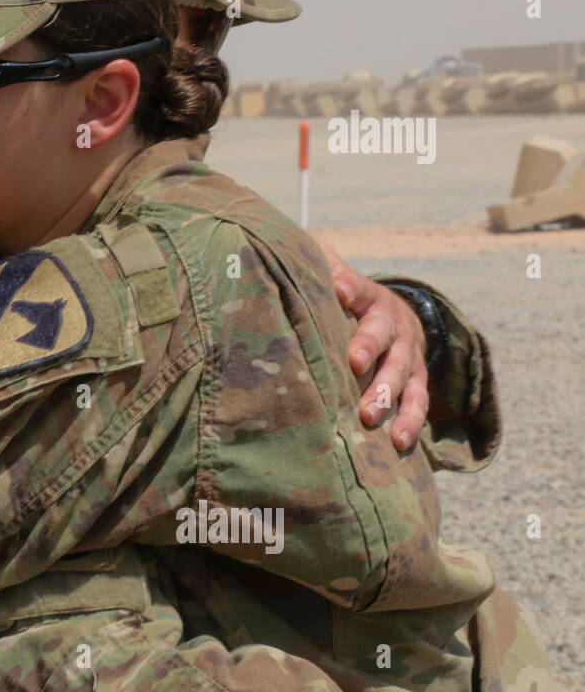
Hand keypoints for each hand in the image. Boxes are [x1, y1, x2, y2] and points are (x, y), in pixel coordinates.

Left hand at [312, 235, 427, 450]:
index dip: (350, 286)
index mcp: (368, 296)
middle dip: (370, 347)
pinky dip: (411, 421)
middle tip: (355, 363)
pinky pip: (417, 401)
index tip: (339, 288)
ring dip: (387, 393)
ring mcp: (408, 353)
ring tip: (370, 415)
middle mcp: (392, 322)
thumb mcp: (333, 275)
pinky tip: (398, 442)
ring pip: (403, 372)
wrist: (395, 313)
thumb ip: (314, 266)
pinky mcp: (416, 379)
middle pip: (384, 333)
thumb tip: (274, 249)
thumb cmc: (348, 299)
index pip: (359, 287)